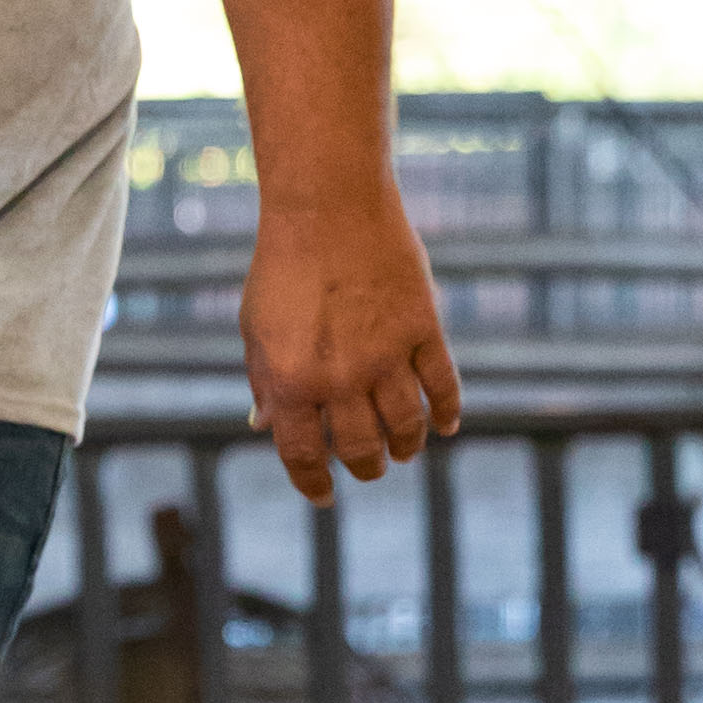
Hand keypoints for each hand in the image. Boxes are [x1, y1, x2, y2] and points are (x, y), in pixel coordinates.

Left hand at [238, 188, 460, 505]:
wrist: (327, 206)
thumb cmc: (283, 267)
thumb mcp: (256, 328)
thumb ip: (263, 381)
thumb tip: (266, 427)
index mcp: (289, 381)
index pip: (304, 455)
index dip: (313, 483)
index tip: (324, 495)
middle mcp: (338, 378)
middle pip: (361, 448)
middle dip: (366, 467)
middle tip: (369, 468)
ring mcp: (385, 355)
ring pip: (405, 427)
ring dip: (404, 448)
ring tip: (401, 452)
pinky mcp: (423, 329)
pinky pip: (443, 387)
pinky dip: (446, 413)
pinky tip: (444, 426)